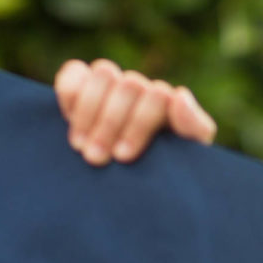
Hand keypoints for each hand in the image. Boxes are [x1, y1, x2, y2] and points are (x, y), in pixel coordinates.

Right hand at [53, 58, 217, 166]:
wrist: (141, 191)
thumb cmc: (167, 174)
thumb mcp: (188, 158)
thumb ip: (194, 127)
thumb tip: (178, 95)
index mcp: (168, 103)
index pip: (157, 96)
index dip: (138, 125)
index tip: (123, 157)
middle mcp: (141, 88)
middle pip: (129, 85)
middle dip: (110, 123)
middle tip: (97, 158)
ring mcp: (113, 84)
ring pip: (104, 74)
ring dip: (89, 111)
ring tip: (80, 146)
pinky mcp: (83, 83)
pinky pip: (74, 72)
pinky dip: (70, 93)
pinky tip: (68, 121)